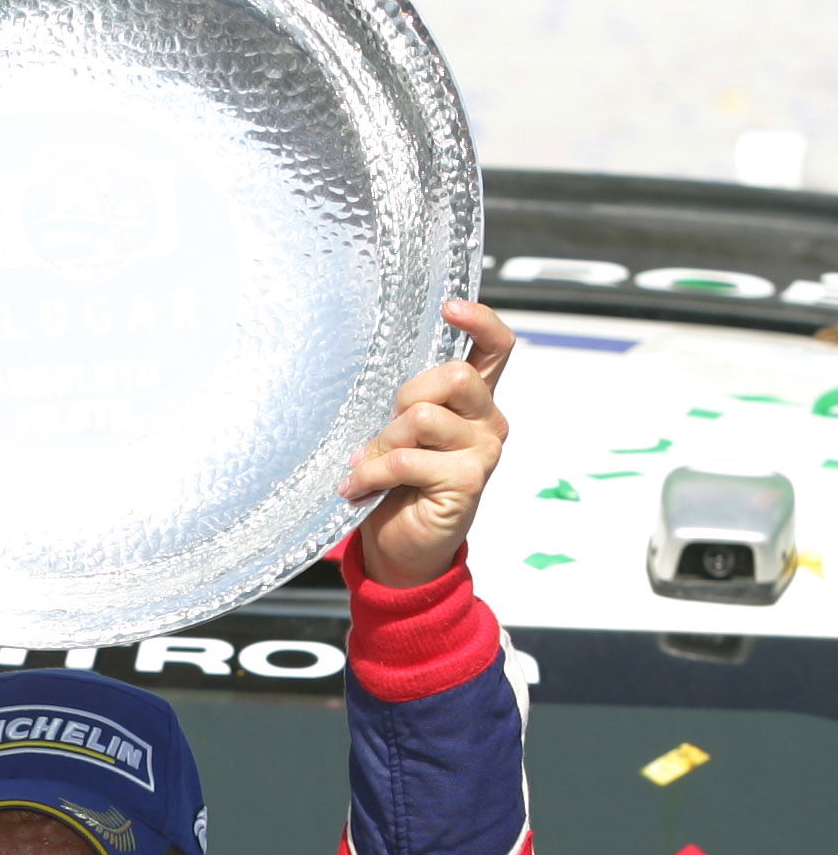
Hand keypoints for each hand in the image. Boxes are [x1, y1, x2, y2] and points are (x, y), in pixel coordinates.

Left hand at [345, 299, 513, 587]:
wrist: (400, 548)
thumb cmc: (396, 486)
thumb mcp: (397, 435)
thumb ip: (405, 405)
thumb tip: (380, 376)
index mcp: (472, 403)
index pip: (496, 348)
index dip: (480, 321)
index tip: (450, 307)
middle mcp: (486, 422)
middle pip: (453, 376)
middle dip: (405, 399)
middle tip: (381, 433)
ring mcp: (483, 451)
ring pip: (423, 417)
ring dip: (381, 444)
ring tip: (365, 468)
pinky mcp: (468, 481)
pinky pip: (408, 459)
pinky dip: (373, 473)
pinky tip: (359, 489)